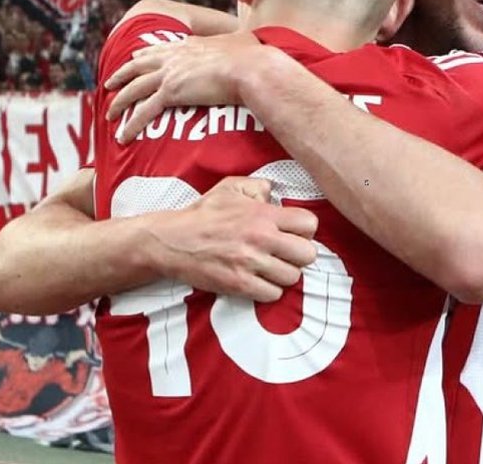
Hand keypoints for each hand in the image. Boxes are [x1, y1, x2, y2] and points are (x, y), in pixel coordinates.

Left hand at [104, 32, 267, 143]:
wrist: (249, 68)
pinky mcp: (171, 93)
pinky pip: (144, 111)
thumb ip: (239, 42)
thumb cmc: (252, 57)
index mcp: (187, 46)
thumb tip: (252, 40)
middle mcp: (173, 58)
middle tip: (109, 83)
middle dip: (121, 75)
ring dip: (119, 102)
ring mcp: (169, 74)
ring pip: (134, 89)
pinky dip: (131, 124)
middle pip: (137, 66)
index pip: (158, 50)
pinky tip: (123, 135)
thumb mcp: (242, 41)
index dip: (142, 55)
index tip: (133, 58)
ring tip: (110, 114)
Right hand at [148, 176, 317, 302]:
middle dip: (299, 254)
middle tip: (286, 253)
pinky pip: (272, 295)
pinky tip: (258, 280)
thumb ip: (258, 187)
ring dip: (283, 274)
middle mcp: (260, 239)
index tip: (293, 233)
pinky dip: (268, 290)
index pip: (309, 225)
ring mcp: (250, 264)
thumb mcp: (231, 187)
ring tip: (270, 267)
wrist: (172, 240)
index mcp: (262, 214)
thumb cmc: (203, 214)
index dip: (305, 230)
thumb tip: (275, 194)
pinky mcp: (239, 285)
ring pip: (292, 277)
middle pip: (307, 255)